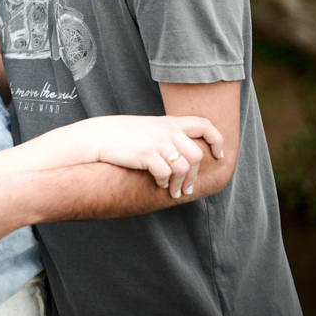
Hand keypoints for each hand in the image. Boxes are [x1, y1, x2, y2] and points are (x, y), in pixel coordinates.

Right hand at [90, 115, 223, 198]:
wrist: (97, 136)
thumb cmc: (121, 135)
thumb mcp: (148, 127)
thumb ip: (167, 133)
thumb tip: (186, 151)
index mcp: (169, 122)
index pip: (205, 125)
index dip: (217, 140)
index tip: (218, 155)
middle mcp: (166, 130)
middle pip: (196, 155)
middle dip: (195, 176)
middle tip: (188, 189)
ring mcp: (157, 141)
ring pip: (184, 168)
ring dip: (181, 184)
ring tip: (174, 193)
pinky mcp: (146, 154)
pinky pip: (166, 174)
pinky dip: (165, 183)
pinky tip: (159, 185)